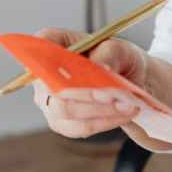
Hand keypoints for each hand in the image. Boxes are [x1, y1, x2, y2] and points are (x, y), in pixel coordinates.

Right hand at [32, 28, 147, 138]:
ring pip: (65, 111)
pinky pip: (78, 128)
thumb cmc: (119, 58)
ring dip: (100, 111)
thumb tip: (101, 67)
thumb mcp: (120, 49)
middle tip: (114, 95)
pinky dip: (104, 122)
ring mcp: (48, 101)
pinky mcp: (61, 122)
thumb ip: (108, 54)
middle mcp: (43, 74)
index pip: (40, 46)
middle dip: (85, 93)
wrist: (131, 82)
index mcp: (53, 44)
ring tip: (128, 105)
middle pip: (52, 86)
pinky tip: (124, 115)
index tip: (76, 65)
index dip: (51, 57)